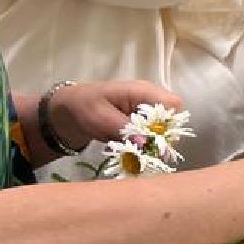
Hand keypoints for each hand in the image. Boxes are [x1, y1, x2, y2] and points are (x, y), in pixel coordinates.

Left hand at [47, 80, 182, 152]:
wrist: (69, 111)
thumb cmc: (84, 106)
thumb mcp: (101, 117)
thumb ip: (125, 129)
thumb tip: (147, 143)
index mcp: (143, 91)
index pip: (173, 104)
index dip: (169, 124)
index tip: (153, 141)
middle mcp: (150, 101)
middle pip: (172, 121)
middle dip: (161, 139)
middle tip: (141, 151)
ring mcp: (147, 114)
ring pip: (163, 132)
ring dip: (151, 146)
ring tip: (132, 152)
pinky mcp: (142, 126)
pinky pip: (152, 139)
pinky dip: (144, 148)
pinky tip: (130, 152)